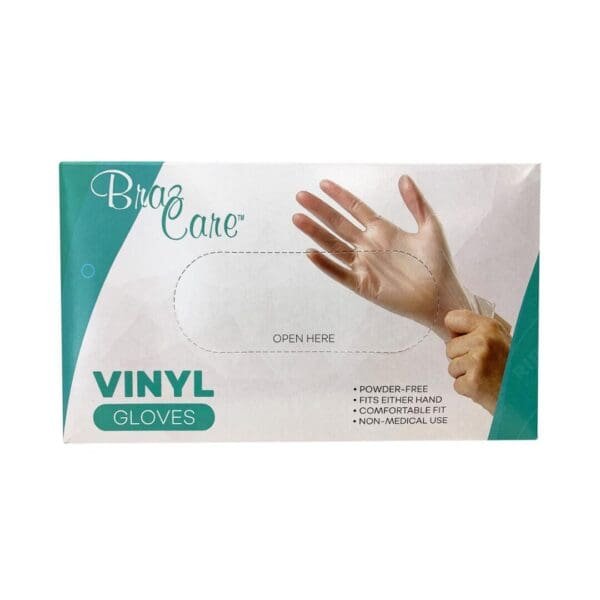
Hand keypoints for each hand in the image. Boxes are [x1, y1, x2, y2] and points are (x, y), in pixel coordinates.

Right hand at [293, 176, 477, 338]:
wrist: (442, 296)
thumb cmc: (439, 264)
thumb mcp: (431, 227)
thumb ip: (416, 203)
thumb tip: (403, 177)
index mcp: (383, 230)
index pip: (355, 209)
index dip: (340, 196)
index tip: (323, 184)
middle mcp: (369, 246)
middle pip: (338, 224)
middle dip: (320, 210)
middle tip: (300, 196)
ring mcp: (365, 265)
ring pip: (334, 246)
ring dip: (316, 233)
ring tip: (298, 218)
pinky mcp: (364, 285)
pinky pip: (340, 273)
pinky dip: (325, 264)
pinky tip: (311, 252)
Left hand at [445, 310, 511, 413]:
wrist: (525, 393)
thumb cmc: (512, 367)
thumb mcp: (500, 339)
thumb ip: (477, 331)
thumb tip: (452, 330)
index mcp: (489, 327)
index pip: (452, 319)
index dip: (454, 332)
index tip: (460, 338)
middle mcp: (482, 341)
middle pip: (449, 348)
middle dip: (461, 358)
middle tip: (481, 364)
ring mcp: (477, 362)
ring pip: (451, 367)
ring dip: (464, 375)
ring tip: (484, 375)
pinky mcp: (473, 382)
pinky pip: (456, 384)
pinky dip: (467, 389)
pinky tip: (483, 386)